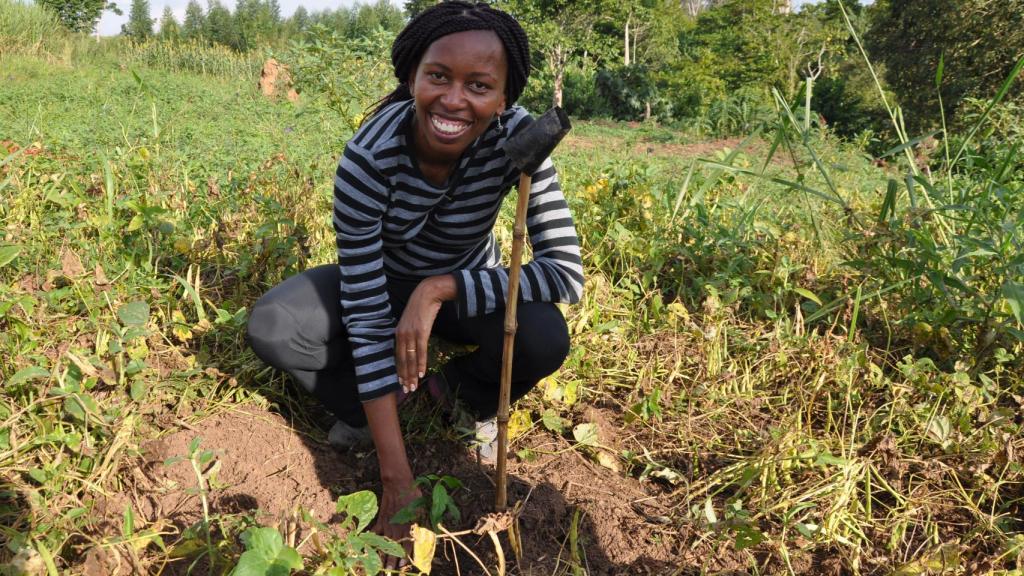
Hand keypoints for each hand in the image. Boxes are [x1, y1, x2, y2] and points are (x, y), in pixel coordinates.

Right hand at [375, 476, 421, 570]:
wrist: (399, 486)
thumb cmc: (414, 497)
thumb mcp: (423, 510)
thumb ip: (425, 523)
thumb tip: (430, 534)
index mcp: (409, 528)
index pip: (407, 546)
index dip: (404, 557)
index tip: (402, 567)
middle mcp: (397, 530)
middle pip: (393, 549)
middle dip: (391, 562)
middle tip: (388, 573)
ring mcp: (387, 526)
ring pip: (383, 545)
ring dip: (381, 556)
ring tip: (377, 567)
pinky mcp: (381, 520)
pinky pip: (374, 532)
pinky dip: (371, 540)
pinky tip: (367, 548)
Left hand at [395, 276, 453, 391]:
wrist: (428, 293)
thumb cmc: (421, 307)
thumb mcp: (411, 322)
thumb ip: (409, 334)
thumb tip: (411, 345)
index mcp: (398, 333)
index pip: (397, 357)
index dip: (399, 371)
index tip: (400, 383)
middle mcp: (402, 335)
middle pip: (402, 360)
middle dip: (404, 377)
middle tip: (407, 390)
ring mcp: (411, 334)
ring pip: (410, 359)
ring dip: (412, 374)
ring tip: (414, 386)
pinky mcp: (421, 332)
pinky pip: (420, 351)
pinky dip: (420, 363)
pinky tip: (421, 373)